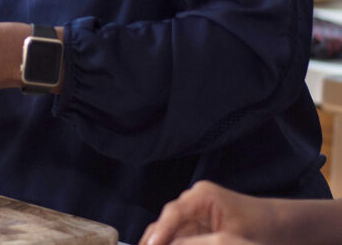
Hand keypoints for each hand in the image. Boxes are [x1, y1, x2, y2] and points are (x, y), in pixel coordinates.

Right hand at [140, 181, 273, 244]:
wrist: (283, 227)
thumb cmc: (263, 230)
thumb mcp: (230, 240)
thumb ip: (198, 243)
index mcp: (202, 196)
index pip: (173, 213)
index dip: (159, 233)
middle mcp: (193, 199)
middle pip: (165, 221)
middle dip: (154, 240)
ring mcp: (194, 211)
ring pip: (168, 230)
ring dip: (160, 243)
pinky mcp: (197, 224)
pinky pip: (178, 236)